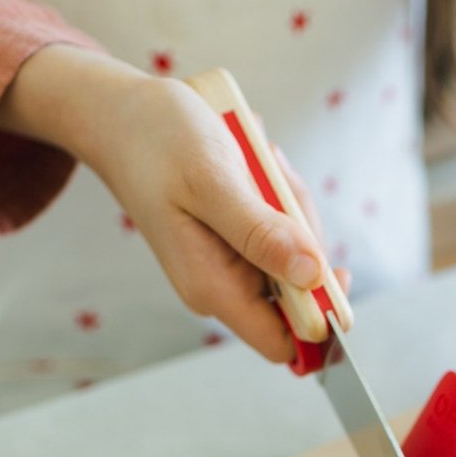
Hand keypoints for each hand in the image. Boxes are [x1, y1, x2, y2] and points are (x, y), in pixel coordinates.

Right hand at [0, 45, 331, 362]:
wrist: (121, 114)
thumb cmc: (155, 141)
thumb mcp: (212, 181)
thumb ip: (260, 233)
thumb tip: (311, 274)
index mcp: (212, 286)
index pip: (283, 342)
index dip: (320, 318)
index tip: (334, 267)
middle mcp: (221, 284)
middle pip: (302, 286)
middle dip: (301, 232)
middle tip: (268, 177)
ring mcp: (229, 260)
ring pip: (296, 247)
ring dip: (287, 200)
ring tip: (251, 160)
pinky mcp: (236, 236)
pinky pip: (281, 222)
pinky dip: (276, 190)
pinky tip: (249, 162)